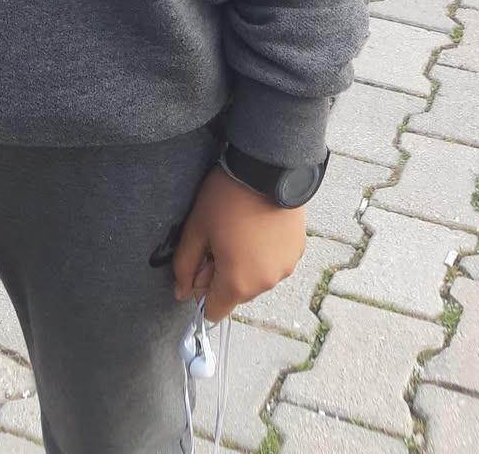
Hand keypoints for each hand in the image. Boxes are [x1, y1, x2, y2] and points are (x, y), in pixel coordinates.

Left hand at [172, 165, 306, 322]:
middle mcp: (265, 283)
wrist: (267, 168)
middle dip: (224, 272)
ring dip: (246, 263)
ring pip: (256, 278)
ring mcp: (285, 268)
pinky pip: (275, 263)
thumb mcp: (197, 228)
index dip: (203, 289)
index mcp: (238, 283)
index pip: (214, 311)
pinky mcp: (298, 251)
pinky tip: (259, 225)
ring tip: (242, 228)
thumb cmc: (228, 197)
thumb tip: (181, 292)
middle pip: (236, 294)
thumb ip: (184, 265)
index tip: (203, 261)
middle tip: (220, 237)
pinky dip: (265, 252)